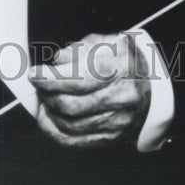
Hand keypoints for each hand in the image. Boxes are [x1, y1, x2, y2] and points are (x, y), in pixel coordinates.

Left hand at [29, 32, 150, 146]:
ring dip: (48, 111)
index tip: (34, 73)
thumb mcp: (103, 42)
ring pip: (70, 124)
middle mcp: (121, 98)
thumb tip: (56, 61)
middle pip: (71, 104)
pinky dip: (54, 132)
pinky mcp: (111, 137)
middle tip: (37, 83)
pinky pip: (76, 141)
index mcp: (119, 69)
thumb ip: (78, 50)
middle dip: (47, 94)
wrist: (151, 85)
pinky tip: (46, 117)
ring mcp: (117, 121)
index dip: (50, 78)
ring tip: (42, 97)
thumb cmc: (122, 59)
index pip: (77, 80)